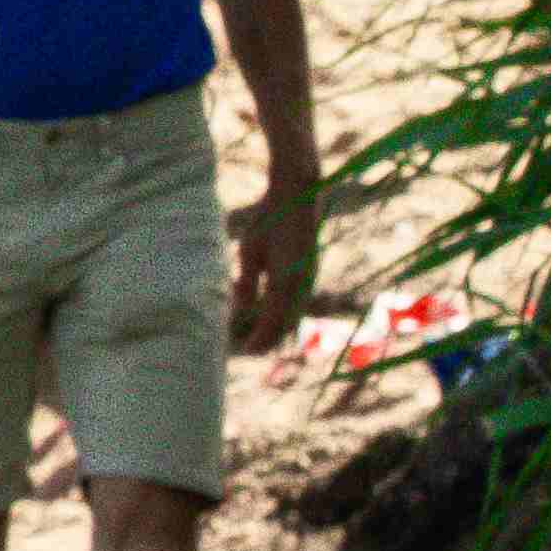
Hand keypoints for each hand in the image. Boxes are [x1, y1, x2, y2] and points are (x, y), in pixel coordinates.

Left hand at [228, 176, 319, 353]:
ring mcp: (308, 281)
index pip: (271, 325)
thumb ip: (248, 283)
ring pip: (293, 317)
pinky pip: (297, 304)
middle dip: (267, 340)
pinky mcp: (309, 274)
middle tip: (247, 349)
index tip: (244, 351)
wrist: (298, 198)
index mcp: (284, 283)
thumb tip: (241, 309)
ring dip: (276, 329)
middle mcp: (301, 286)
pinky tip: (267, 311)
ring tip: (255, 335)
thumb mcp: (251, 251)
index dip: (258, 342)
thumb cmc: (269, 221)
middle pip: (285, 327)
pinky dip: (283, 314)